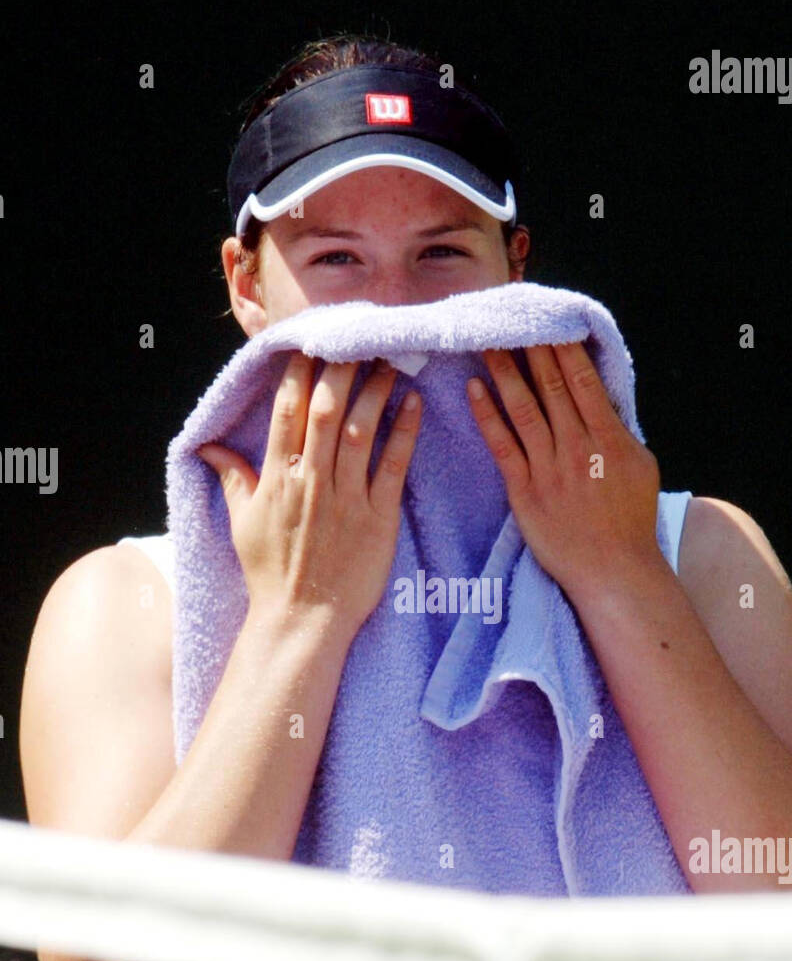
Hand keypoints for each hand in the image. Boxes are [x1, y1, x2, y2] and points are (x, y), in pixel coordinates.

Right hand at [197, 353, 421, 634]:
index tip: (312, 344)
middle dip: (341, 369)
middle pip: (326, 410)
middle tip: (358, 339)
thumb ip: (232, 479)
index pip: (287, 411)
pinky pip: (393, 467)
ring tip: (390, 361)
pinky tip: (414, 404)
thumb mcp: (242, 524)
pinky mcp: (378, 519)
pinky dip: (404, 433)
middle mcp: (311, 482)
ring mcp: (346, 499)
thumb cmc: (271, 574)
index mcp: (276, 478)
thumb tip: (209, 448)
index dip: (299, 373)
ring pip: (361, 430)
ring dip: (375, 391)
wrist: (302, 621)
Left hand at [466, 342, 662, 598]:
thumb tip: (601, 395)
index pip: (583, 380)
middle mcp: (578, 448)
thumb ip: (619, 430)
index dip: (564, 347)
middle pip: (552, 387)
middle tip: (511, 317)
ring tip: (487, 342)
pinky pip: (502, 446)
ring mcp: (549, 470)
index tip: (549, 320)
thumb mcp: (640, 466)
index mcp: (610, 439)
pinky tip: (474, 389)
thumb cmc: (630, 520)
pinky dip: (488, 415)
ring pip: (524, 409)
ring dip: (504, 372)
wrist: (613, 571)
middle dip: (531, 348)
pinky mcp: (524, 492)